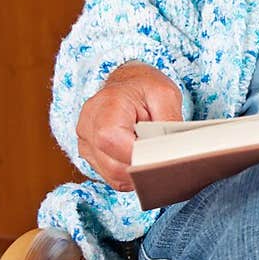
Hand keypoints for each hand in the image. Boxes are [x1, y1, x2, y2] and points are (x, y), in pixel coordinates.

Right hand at [76, 62, 182, 191]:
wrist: (128, 84)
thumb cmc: (145, 88)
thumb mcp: (166, 95)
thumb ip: (169, 124)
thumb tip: (174, 151)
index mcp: (105, 107)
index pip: (114, 143)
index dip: (140, 157)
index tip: (162, 157)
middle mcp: (88, 125)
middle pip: (113, 166)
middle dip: (142, 167)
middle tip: (163, 159)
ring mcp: (85, 141)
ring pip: (112, 175)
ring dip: (136, 173)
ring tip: (151, 156)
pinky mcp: (89, 153)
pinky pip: (110, 175)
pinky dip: (128, 173)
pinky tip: (139, 159)